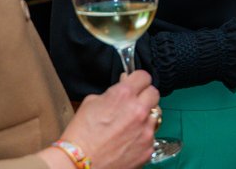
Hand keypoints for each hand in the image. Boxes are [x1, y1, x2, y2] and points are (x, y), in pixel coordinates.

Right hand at [44, 70, 158, 168]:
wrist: (80, 163)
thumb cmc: (81, 134)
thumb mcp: (90, 103)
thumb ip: (111, 93)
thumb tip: (122, 88)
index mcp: (123, 95)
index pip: (144, 76)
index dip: (138, 80)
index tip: (136, 84)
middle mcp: (138, 110)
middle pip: (154, 94)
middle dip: (145, 96)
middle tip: (135, 103)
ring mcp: (145, 131)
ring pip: (155, 116)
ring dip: (145, 117)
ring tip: (129, 126)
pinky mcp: (148, 148)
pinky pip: (151, 136)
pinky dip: (142, 137)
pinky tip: (128, 141)